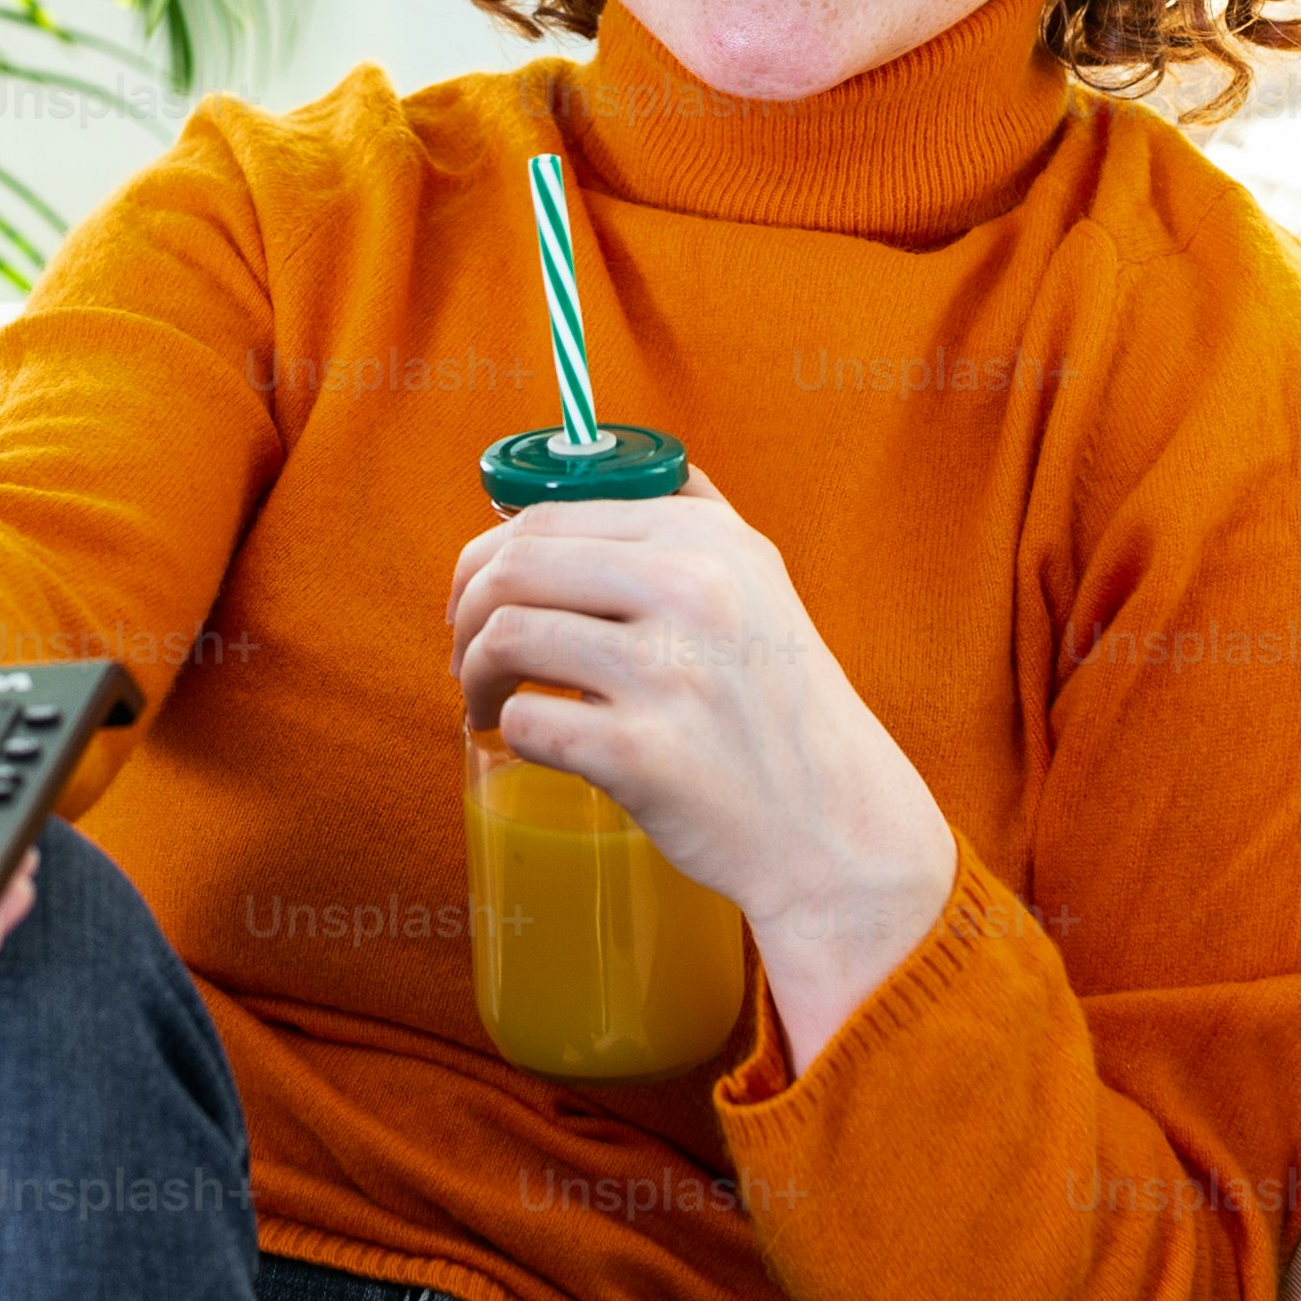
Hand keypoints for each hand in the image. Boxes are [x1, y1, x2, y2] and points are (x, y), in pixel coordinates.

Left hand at [446, 469, 958, 1066]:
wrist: (835, 824)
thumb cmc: (778, 705)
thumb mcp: (757, 578)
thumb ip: (679, 514)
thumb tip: (551, 476)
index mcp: (705, 537)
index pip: (545, 516)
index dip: (484, 559)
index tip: (475, 599)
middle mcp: (691, 589)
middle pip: (512, 570)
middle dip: (464, 615)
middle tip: (467, 657)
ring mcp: (668, 671)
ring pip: (506, 639)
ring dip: (475, 676)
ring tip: (487, 703)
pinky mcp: (644, 753)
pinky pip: (527, 722)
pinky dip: (511, 732)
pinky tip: (528, 744)